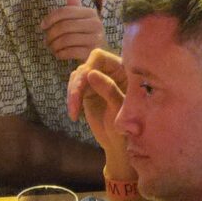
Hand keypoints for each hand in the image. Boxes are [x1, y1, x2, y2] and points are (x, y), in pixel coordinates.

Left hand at [42, 0, 104, 64]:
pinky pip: (70, 52)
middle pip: (65, 26)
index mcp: (91, 13)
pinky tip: (58, 54)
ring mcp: (96, 39)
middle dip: (51, 34)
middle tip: (46, 40)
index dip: (51, 18)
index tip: (42, 26)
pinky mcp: (92, 53)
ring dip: (54, 45)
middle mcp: (96, 24)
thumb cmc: (85, 34)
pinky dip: (61, 53)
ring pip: (66, 40)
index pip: (66, 11)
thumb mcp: (79, 17)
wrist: (100, 55)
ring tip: (52, 48)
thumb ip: (74, 2)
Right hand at [66, 46, 132, 170]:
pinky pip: (74, 88)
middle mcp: (109, 71)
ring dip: (72, 93)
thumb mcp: (122, 107)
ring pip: (77, 77)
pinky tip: (74, 115)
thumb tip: (90, 73)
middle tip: (74, 104)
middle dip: (77, 84)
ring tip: (74, 112)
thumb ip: (109, 89)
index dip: (88, 66)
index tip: (84, 82)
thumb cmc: (129, 125)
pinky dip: (71, 100)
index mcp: (122, 68)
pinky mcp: (88, 92)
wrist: (122, 143)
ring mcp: (97, 81)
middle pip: (85, 67)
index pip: (99, 57)